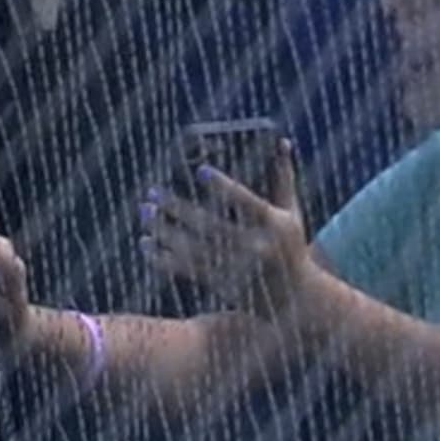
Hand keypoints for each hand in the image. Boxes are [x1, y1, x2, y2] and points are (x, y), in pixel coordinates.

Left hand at [141, 143, 313, 318]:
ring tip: (144, 211)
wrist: (295, 299)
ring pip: (193, 248)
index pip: (246, 202)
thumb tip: (281, 141)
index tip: (200, 171)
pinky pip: (188, 270)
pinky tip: (145, 243)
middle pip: (210, 226)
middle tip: (153, 191)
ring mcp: (237, 269)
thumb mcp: (292, 214)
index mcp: (273, 225)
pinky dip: (163, 258)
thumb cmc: (291, 247)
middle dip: (178, 209)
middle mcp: (255, 247)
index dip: (223, 187)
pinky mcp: (223, 285)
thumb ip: (283, 178)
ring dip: (164, 230)